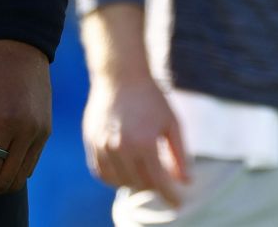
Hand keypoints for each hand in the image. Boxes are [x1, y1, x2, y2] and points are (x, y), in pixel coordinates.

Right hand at [82, 73, 190, 207]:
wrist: (120, 75)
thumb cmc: (151, 98)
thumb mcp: (172, 123)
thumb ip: (180, 154)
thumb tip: (186, 182)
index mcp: (144, 143)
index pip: (159, 183)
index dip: (170, 196)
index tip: (178, 203)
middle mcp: (121, 147)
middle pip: (139, 184)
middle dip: (154, 185)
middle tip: (161, 177)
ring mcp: (103, 146)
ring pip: (119, 181)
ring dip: (133, 181)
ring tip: (143, 169)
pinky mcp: (91, 143)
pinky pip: (101, 172)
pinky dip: (114, 177)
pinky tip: (125, 167)